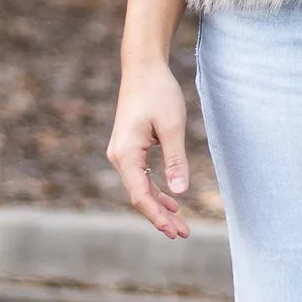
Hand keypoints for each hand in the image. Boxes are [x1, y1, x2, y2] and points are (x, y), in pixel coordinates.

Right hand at [106, 58, 193, 236]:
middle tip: (183, 234)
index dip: (157, 215)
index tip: (174, 231)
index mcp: (126, 153)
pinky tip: (172, 201)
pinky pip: (140, 176)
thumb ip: (175, 160)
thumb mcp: (173, 126)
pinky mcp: (129, 148)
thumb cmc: (158, 92)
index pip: (140, 195)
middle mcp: (118, 156)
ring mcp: (122, 152)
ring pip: (140, 188)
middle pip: (139, 195)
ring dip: (159, 206)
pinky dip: (156, 190)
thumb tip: (179, 192)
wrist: (143, 67)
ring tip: (180, 224)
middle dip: (160, 216)